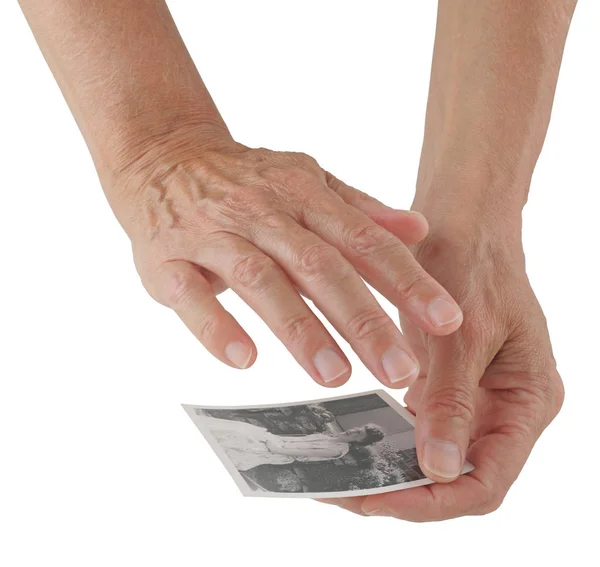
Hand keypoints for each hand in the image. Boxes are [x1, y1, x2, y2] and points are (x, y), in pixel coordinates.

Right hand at [111, 134, 462, 386]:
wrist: (163, 157)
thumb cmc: (244, 180)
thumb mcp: (306, 181)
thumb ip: (360, 208)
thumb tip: (419, 229)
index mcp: (303, 194)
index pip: (364, 239)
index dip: (407, 280)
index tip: (446, 321)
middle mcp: (263, 212)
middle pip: (319, 266)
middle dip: (363, 319)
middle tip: (399, 368)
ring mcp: (213, 234)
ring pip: (261, 281)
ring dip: (300, 329)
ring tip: (336, 376)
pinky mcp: (167, 260)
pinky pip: (191, 295)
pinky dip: (216, 327)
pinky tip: (245, 361)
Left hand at [321, 220, 563, 519]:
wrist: (464, 225)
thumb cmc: (475, 264)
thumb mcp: (464, 333)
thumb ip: (452, 400)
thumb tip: (439, 469)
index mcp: (527, 400)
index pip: (487, 481)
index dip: (434, 500)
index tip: (379, 498)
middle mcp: (504, 409)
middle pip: (457, 478)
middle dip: (403, 491)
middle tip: (343, 490)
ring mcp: (474, 399)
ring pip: (434, 457)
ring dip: (390, 469)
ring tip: (340, 473)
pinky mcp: (447, 386)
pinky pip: (418, 427)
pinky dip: (388, 439)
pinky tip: (354, 439)